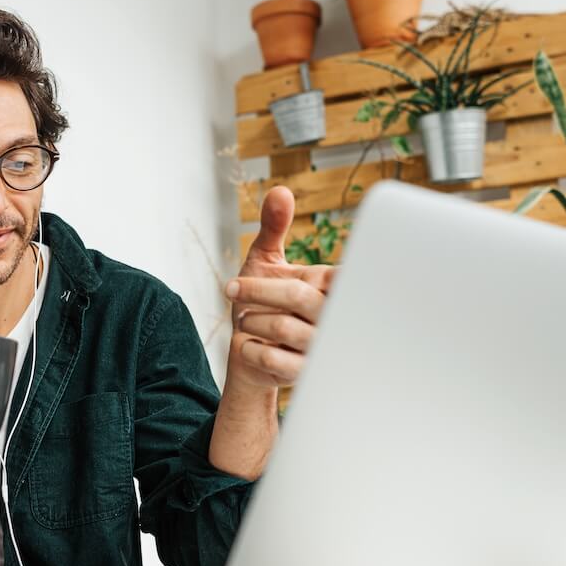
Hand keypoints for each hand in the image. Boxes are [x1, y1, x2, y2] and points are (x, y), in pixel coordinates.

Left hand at [225, 186, 333, 389]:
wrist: (253, 356)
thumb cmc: (265, 304)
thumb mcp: (266, 262)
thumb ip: (274, 227)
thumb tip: (280, 191)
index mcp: (332, 287)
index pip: (333, 274)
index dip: (295, 274)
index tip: (260, 277)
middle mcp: (333, 317)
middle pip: (297, 296)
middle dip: (255, 291)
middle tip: (231, 290)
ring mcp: (320, 348)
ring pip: (280, 327)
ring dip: (250, 320)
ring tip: (246, 320)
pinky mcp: (304, 374)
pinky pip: (270, 358)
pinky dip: (249, 348)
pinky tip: (250, 345)